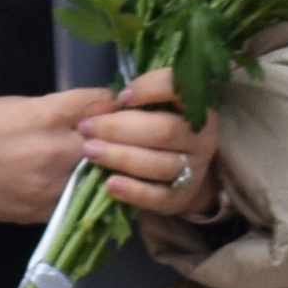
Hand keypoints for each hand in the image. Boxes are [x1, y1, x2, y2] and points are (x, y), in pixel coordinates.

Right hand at [0, 86, 115, 227]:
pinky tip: (74, 185)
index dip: (109, 104)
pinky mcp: (42, 211)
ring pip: (100, 176)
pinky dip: (81, 191)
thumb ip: (59, 109)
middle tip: (111, 136)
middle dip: (113, 137)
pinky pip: (78, 200)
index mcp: (47, 116)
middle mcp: (55, 152)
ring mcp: (51, 186)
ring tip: (95, 163)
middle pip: (112, 142)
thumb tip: (95, 111)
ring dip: (101, 168)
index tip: (108, 108)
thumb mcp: (17, 104)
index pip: (104, 104)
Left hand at [71, 67, 223, 224]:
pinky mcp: (179, 198)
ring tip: (90, 151)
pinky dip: (135, 191)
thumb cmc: (148, 129)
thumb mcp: (141, 108)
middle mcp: (201, 137)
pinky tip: (111, 184)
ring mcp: (193, 169)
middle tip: (86, 128)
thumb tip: (100, 106)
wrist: (169, 173)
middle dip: (119, 128)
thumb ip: (123, 102)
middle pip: (164, 131)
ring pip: (160, 164)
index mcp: (194, 106)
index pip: (180, 90)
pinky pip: (159, 197)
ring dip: (121, 156)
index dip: (151, 89)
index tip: (121, 97)